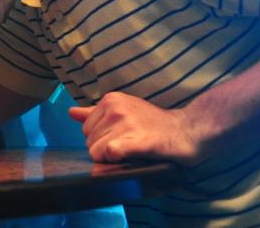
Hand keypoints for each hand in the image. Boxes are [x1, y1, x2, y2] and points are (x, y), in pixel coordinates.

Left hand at [69, 92, 200, 164]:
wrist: (188, 130)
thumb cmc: (154, 123)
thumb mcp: (124, 109)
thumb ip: (94, 113)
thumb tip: (71, 113)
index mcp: (110, 100)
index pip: (85, 129)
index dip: (99, 139)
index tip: (119, 139)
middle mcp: (115, 109)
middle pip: (89, 141)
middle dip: (103, 150)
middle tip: (126, 146)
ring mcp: (125, 123)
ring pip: (96, 151)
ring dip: (111, 158)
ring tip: (131, 151)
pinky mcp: (136, 140)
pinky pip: (109, 153)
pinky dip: (114, 160)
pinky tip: (129, 156)